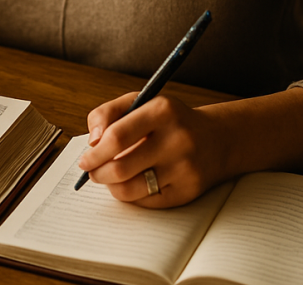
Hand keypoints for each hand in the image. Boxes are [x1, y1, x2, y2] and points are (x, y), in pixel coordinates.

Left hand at [77, 88, 302, 207]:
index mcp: (162, 111)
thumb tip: (92, 140)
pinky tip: (130, 183)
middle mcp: (177, 139)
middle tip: (91, 170)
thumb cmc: (170, 119)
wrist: (217, 138)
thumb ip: (108, 113)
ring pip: (131, 189)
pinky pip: (147, 201)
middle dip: (98, 172)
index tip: (85, 157)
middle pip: (121, 167)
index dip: (94, 151)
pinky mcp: (189, 191)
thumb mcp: (141, 101)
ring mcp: (185, 168)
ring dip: (110, 186)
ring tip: (107, 177)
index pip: (117, 136)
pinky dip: (131, 195)